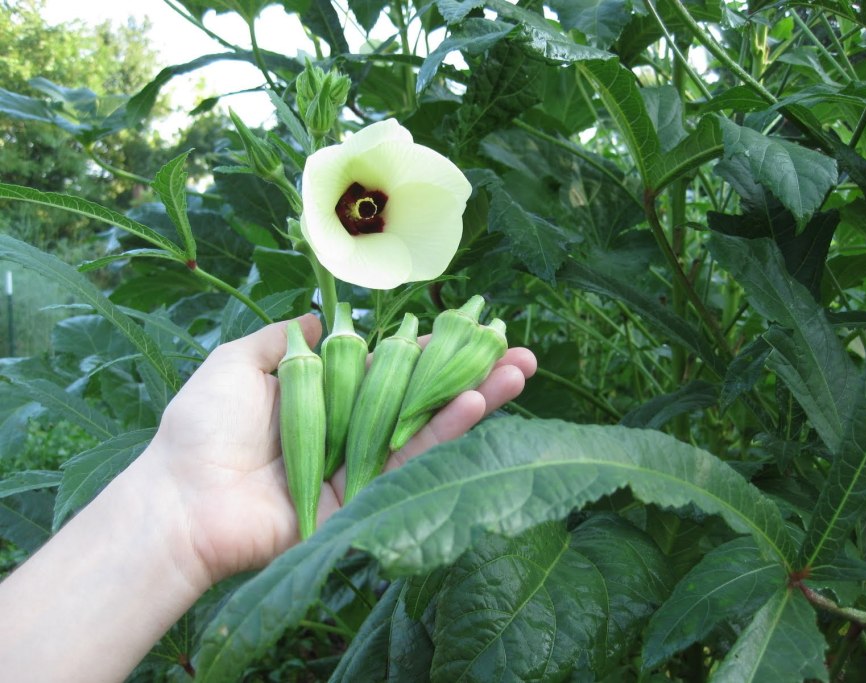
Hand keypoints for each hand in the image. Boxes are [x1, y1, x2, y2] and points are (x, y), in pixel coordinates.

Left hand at [147, 314, 536, 589]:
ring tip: (521, 370)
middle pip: (421, 393)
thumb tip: (319, 318)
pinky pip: (411, 460)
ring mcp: (361, 461)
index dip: (430, 347)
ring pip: (428, 424)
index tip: (470, 325)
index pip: (390, 364)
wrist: (184, 499)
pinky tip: (478, 401)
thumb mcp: (238, 361)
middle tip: (519, 350)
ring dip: (476, 397)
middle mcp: (350, 425)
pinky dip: (446, 431)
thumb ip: (282, 338)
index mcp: (324, 393)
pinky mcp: (365, 495)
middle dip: (470, 371)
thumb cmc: (203, 425)